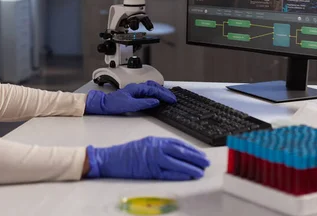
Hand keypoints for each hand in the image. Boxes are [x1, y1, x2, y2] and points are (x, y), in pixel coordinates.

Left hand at [85, 81, 175, 114]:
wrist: (103, 104)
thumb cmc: (114, 104)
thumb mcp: (130, 105)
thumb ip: (144, 103)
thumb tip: (155, 101)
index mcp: (137, 88)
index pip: (154, 90)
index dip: (164, 95)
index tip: (171, 100)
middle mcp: (136, 87)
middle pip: (154, 86)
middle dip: (164, 92)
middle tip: (172, 98)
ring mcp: (135, 89)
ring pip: (151, 87)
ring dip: (160, 91)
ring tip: (167, 96)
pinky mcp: (133, 93)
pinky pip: (147, 90)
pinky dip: (154, 92)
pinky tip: (156, 96)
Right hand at [85, 137, 209, 180]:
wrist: (110, 159)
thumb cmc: (126, 153)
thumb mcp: (144, 143)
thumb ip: (159, 147)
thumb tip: (176, 153)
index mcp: (155, 140)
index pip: (177, 143)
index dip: (190, 149)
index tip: (200, 153)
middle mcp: (155, 148)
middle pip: (180, 152)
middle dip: (195, 157)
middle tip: (205, 162)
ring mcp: (153, 159)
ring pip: (177, 162)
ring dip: (191, 167)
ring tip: (200, 171)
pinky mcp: (149, 171)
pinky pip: (168, 173)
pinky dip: (179, 174)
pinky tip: (188, 175)